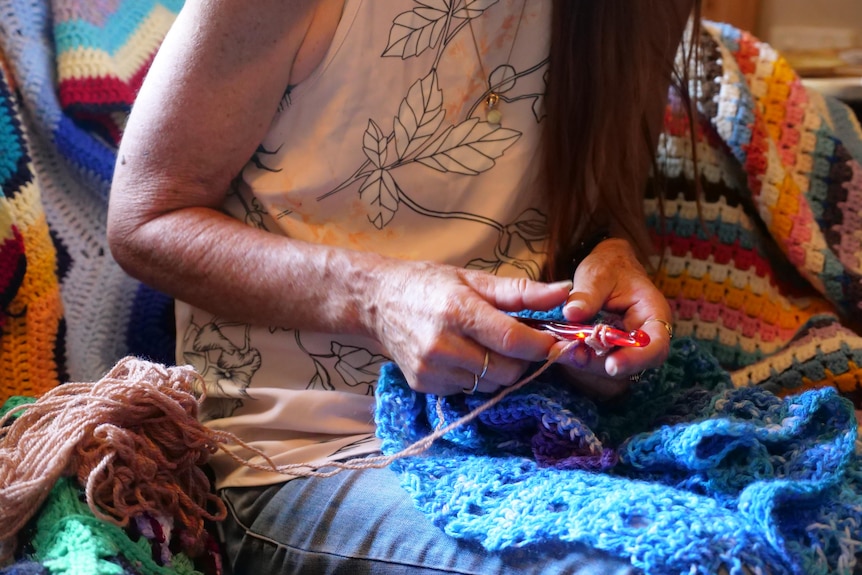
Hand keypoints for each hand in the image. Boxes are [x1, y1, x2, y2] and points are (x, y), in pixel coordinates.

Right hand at [368, 259, 570, 395]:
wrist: (376, 302)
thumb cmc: (428, 284)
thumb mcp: (474, 279)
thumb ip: (521, 290)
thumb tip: (565, 292)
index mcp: (458, 311)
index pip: (513, 340)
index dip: (542, 346)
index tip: (557, 343)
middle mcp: (443, 345)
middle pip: (507, 370)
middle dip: (522, 360)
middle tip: (518, 341)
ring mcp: (431, 369)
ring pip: (490, 384)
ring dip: (499, 369)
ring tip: (485, 345)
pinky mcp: (424, 385)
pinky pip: (469, 390)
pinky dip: (476, 376)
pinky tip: (463, 355)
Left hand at [555, 237, 672, 399]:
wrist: (607, 267)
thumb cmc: (609, 266)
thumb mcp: (597, 274)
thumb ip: (587, 294)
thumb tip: (572, 313)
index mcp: (654, 312)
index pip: (656, 345)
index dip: (636, 359)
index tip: (612, 365)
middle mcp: (646, 335)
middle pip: (635, 364)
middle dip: (603, 364)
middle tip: (575, 356)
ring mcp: (630, 345)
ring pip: (615, 368)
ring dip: (590, 364)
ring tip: (565, 352)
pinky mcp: (612, 350)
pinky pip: (601, 362)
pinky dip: (583, 359)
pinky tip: (565, 351)